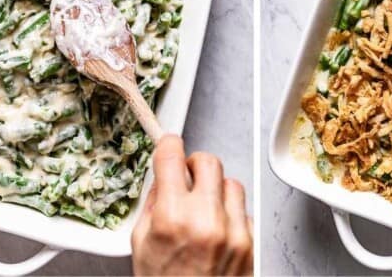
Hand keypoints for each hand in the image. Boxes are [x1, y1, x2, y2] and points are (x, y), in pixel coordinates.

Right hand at [132, 135, 252, 275]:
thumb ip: (154, 204)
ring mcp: (233, 231)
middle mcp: (206, 220)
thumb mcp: (140, 245)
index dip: (168, 146)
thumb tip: (164, 177)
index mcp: (172, 218)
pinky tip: (216, 231)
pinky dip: (230, 213)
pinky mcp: (250, 242)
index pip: (172, 156)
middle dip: (195, 165)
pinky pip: (243, 210)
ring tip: (203, 210)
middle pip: (208, 161)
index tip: (168, 146)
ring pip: (230, 182)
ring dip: (215, 189)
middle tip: (186, 179)